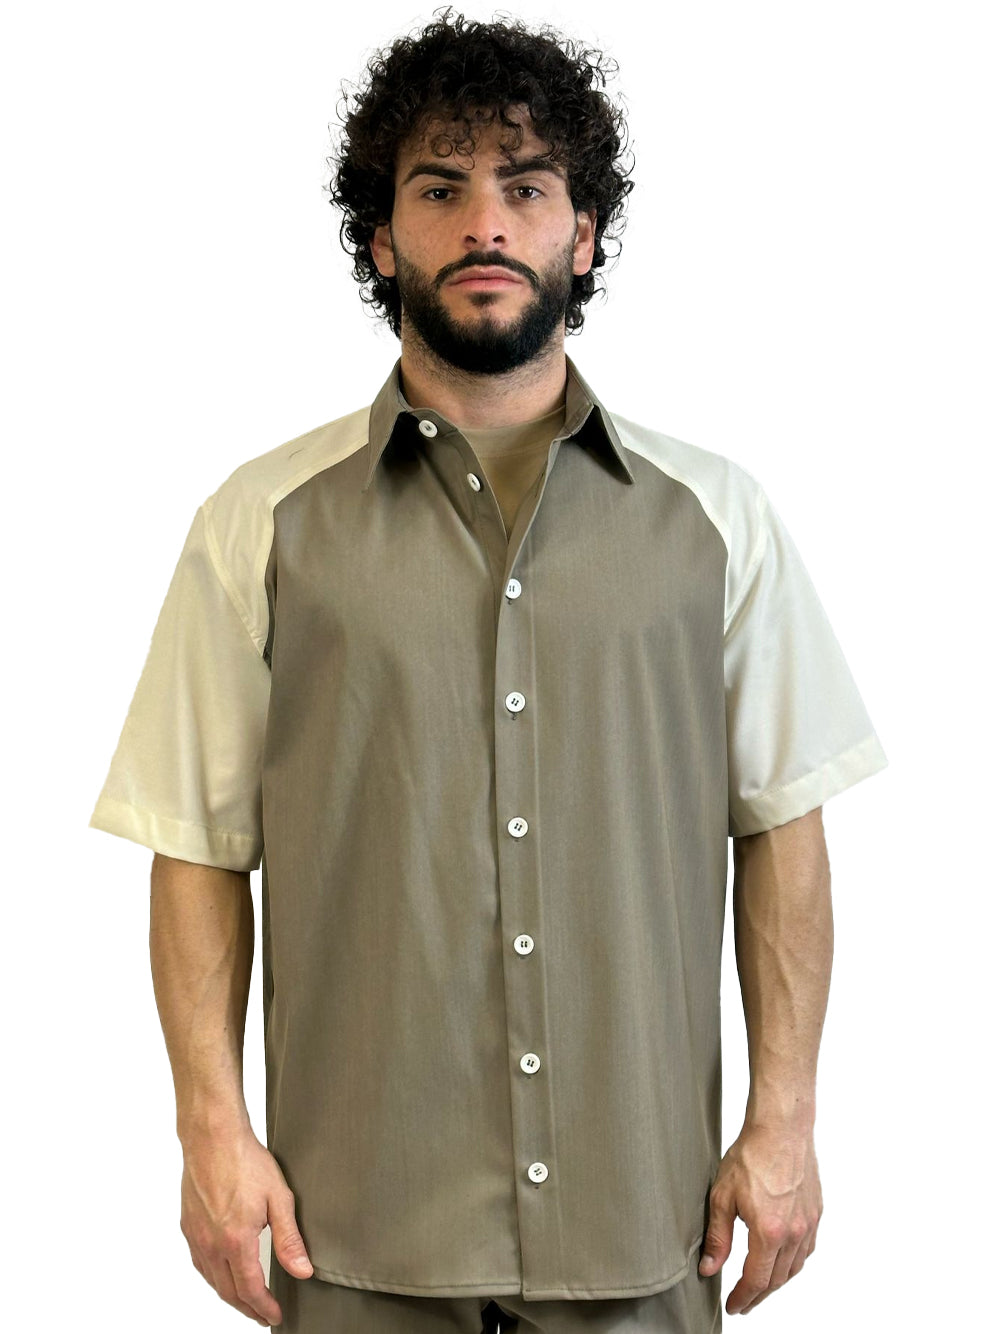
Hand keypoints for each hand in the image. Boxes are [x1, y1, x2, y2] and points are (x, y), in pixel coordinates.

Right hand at [180, 1127, 313, 1326]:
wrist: (213, 1138)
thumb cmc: (244, 1160)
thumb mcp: (279, 1198)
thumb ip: (290, 1239)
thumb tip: (302, 1270)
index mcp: (236, 1241)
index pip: (250, 1289)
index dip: (264, 1307)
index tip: (274, 1315)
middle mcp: (211, 1244)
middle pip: (229, 1292)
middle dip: (248, 1308)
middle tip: (263, 1314)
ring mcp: (197, 1237)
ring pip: (212, 1281)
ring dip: (230, 1295)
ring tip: (247, 1300)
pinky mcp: (188, 1227)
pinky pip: (200, 1264)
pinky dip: (214, 1277)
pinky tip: (223, 1274)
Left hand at [698, 1121, 821, 1314]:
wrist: (781, 1128)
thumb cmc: (752, 1154)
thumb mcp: (722, 1196)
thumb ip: (718, 1236)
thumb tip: (710, 1268)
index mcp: (769, 1232)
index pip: (756, 1280)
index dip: (743, 1297)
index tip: (733, 1306)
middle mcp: (794, 1233)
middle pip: (777, 1280)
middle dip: (759, 1295)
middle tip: (743, 1301)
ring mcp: (809, 1224)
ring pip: (795, 1268)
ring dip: (777, 1282)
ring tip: (760, 1286)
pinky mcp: (816, 1213)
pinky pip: (807, 1250)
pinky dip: (793, 1262)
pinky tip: (782, 1260)